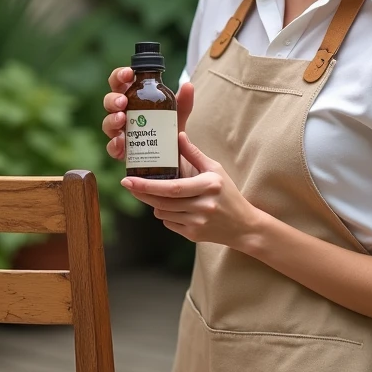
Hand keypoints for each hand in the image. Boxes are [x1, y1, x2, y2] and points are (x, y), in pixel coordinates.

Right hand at [102, 67, 194, 167]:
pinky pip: (111, 147)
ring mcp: (120, 131)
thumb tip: (188, 85)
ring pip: (107, 123)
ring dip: (112, 119)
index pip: (120, 82)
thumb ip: (183, 101)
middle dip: (113, 99)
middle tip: (123, 101)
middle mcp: (122, 113)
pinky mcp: (121, 150)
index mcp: (132, 98)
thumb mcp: (177, 114)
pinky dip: (114, 144)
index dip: (120, 75)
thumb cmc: (167, 127)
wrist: (171, 154)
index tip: (129, 74)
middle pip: (109, 101)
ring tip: (122, 119)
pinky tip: (121, 141)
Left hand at [122, 131, 264, 249]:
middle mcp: (203, 206)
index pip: (172, 188)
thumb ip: (194, 154)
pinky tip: (174, 207)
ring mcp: (197, 223)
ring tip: (158, 193)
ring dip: (155, 203)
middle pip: (163, 202)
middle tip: (128, 184)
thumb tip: (178, 136)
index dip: (148, 185)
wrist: (243, 225)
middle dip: (142, 193)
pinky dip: (166, 214)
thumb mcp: (215, 169)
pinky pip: (169, 223)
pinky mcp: (193, 235)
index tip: (129, 180)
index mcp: (208, 186)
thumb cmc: (228, 193)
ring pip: (162, 213)